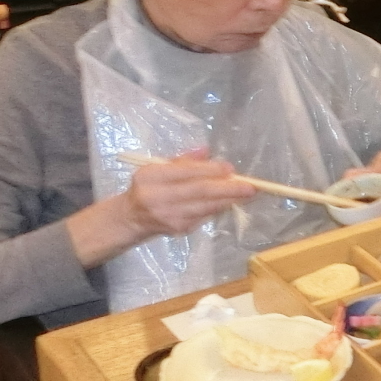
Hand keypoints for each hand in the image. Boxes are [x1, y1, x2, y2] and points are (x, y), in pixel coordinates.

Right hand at [122, 150, 256, 239]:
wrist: (131, 218)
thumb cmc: (148, 187)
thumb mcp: (157, 168)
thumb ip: (182, 160)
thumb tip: (206, 151)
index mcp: (151, 177)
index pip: (185, 173)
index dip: (210, 171)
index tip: (230, 168)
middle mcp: (159, 198)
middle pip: (199, 192)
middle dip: (228, 189)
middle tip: (250, 186)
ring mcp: (170, 216)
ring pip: (206, 207)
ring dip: (229, 200)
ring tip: (247, 193)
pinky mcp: (179, 229)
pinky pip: (205, 216)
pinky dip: (220, 207)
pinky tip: (232, 201)